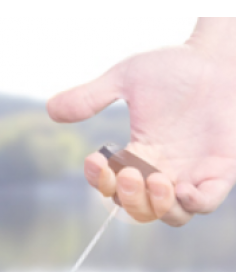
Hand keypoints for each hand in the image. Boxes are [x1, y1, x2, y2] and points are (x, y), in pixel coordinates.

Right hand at [47, 19, 235, 225]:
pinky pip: (206, 203)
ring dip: (158, 206)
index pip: (113, 187)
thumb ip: (90, 96)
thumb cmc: (176, 64)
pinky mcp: (222, 168)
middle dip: (130, 198)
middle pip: (139, 209)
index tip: (96, 159)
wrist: (218, 54)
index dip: (101, 182)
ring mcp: (194, 172)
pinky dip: (193, 203)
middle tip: (130, 172)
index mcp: (140, 156)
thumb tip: (51, 108)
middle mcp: (165, 171)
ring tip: (156, 179)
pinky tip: (182, 187)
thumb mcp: (126, 78)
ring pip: (172, 216)